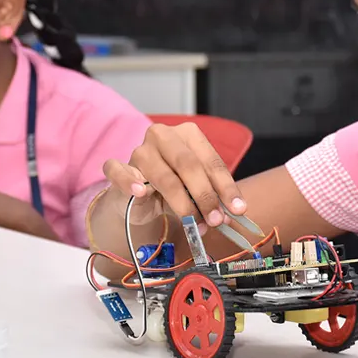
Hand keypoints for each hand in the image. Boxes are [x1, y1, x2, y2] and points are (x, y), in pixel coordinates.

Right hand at [101, 122, 245, 228]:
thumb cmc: (174, 186)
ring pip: (162, 175)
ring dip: (181, 203)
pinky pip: (120, 172)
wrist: (139, 194)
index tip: (239, 210)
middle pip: (188, 164)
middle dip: (205, 195)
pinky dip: (129, 182)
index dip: (226, 187)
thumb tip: (228, 216)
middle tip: (216, 219)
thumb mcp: (196, 190)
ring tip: (193, 222)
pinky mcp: (119, 167)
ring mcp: (139, 150)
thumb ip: (212, 198)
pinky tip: (141, 194)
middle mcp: (163, 136)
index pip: (211, 161)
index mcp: (188, 134)